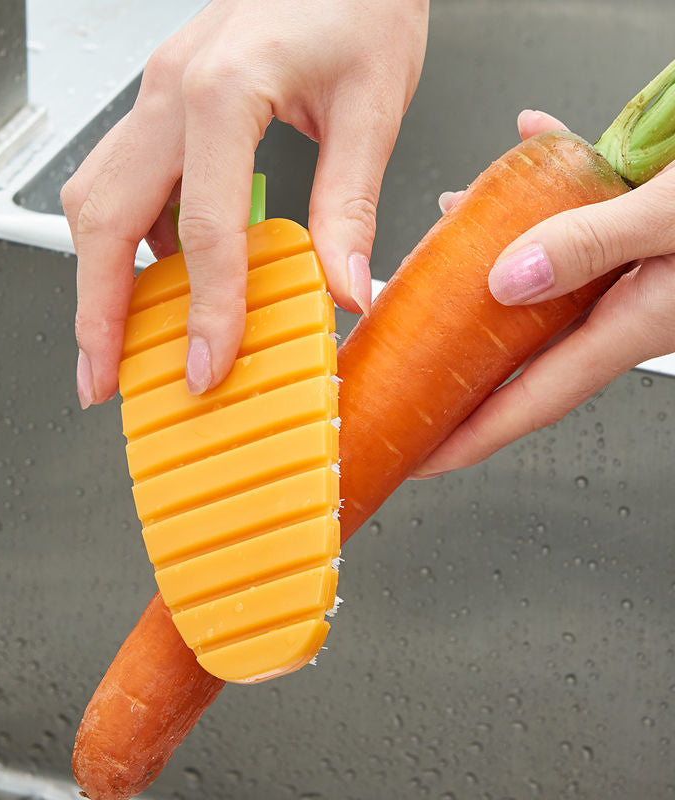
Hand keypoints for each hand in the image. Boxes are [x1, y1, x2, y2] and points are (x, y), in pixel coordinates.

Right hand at [62, 0, 428, 406]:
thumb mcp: (371, 104)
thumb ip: (348, 203)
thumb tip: (341, 286)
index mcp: (223, 90)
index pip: (204, 229)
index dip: (205, 311)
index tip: (207, 367)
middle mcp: (170, 93)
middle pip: (104, 220)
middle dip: (97, 311)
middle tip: (102, 378)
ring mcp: (157, 97)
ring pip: (95, 199)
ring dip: (96, 278)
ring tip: (112, 342)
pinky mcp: (165, 107)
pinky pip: (123, 182)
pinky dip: (128, 241)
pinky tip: (156, 277)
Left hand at [413, 109, 674, 476]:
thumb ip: (592, 245)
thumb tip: (507, 279)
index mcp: (633, 323)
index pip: (528, 401)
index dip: (469, 435)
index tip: (421, 456)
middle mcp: (627, 309)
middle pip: (520, 351)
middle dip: (461, 357)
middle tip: (409, 359)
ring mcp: (636, 275)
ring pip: (542, 282)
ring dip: (490, 264)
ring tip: (446, 242)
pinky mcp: (646, 236)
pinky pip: (581, 222)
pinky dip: (551, 192)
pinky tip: (532, 153)